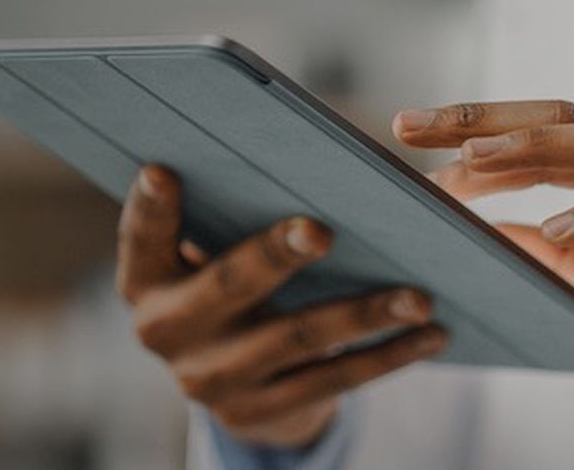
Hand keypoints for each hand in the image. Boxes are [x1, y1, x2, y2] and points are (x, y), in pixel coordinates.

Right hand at [117, 165, 447, 446]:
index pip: (142, 239)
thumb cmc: (233, 283)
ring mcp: (212, 379)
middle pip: (228, 285)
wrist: (235, 384)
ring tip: (419, 296)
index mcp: (147, 280)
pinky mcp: (260, 411)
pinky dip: (387, 356)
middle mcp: (168, 331)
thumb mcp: (215, 253)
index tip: (163, 171)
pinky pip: (332, 380)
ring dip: (364, 315)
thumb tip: (308, 161)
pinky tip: (431, 335)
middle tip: (321, 230)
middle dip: (275, 256)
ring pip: (296, 338)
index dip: (150, 209)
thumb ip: (234, 214)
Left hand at [396, 100, 573, 411]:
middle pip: (566, 115)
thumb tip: (497, 236)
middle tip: (407, 129)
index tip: (414, 133)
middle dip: (482, 119)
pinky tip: (556, 230)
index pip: (552, 126)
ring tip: (470, 167)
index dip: (481, 125)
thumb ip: (572, 250)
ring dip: (533, 147)